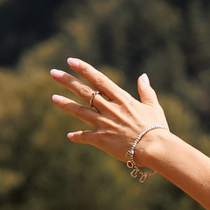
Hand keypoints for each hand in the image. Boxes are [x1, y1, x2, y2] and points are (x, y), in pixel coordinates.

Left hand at [49, 58, 170, 167]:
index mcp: (122, 99)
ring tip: (54, 98)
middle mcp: (109, 109)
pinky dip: (78, 136)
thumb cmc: (156, 128)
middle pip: (85, 92)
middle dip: (68, 81)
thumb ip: (146, 91)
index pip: (99, 80)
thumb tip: (143, 76)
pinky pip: (85, 136)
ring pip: (80, 111)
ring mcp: (103, 123)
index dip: (84, 69)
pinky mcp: (101, 139)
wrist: (154, 148)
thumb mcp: (153, 107)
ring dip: (66, 104)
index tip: (71, 61)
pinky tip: (70, 136)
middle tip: (53, 73)